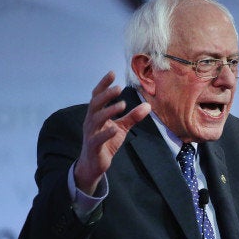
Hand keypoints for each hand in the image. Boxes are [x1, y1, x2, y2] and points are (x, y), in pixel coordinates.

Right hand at [74, 71, 150, 194]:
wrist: (94, 165)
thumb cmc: (106, 143)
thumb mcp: (121, 128)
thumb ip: (133, 117)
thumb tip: (148, 105)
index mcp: (96, 115)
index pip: (97, 96)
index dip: (103, 85)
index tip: (112, 73)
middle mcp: (91, 122)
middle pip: (95, 104)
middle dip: (106, 95)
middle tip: (118, 88)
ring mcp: (91, 134)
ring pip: (96, 119)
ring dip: (108, 111)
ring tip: (122, 105)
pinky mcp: (94, 147)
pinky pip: (98, 139)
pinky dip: (106, 133)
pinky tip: (115, 129)